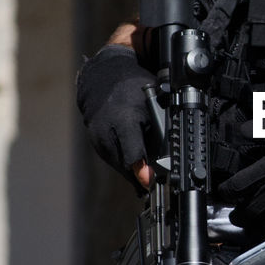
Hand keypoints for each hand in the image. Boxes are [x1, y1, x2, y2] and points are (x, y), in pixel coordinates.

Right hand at [76, 44, 155, 187]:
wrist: (101, 79)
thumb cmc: (131, 88)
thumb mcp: (153, 103)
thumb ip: (160, 130)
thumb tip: (168, 159)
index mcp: (123, 120)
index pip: (132, 155)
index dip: (144, 172)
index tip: (152, 183)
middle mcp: (105, 132)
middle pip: (125, 166)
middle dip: (141, 177)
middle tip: (159, 185)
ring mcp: (97, 139)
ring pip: (119, 166)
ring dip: (133, 172)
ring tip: (150, 177)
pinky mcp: (95, 144)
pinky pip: (113, 160)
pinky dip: (125, 163)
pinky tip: (137, 165)